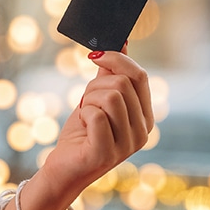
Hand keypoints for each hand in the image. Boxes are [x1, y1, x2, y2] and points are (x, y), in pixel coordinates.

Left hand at [1, 43, 153, 209]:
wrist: (64, 169)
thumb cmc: (81, 134)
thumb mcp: (97, 98)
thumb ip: (109, 73)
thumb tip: (119, 41)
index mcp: (145, 118)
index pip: (140, 76)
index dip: (117, 59)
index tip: (95, 56)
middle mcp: (143, 132)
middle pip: (123, 84)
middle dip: (96, 85)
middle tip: (85, 103)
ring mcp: (127, 145)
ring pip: (109, 96)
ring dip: (88, 101)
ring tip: (84, 117)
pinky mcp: (106, 154)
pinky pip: (95, 115)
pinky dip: (82, 115)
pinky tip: (82, 129)